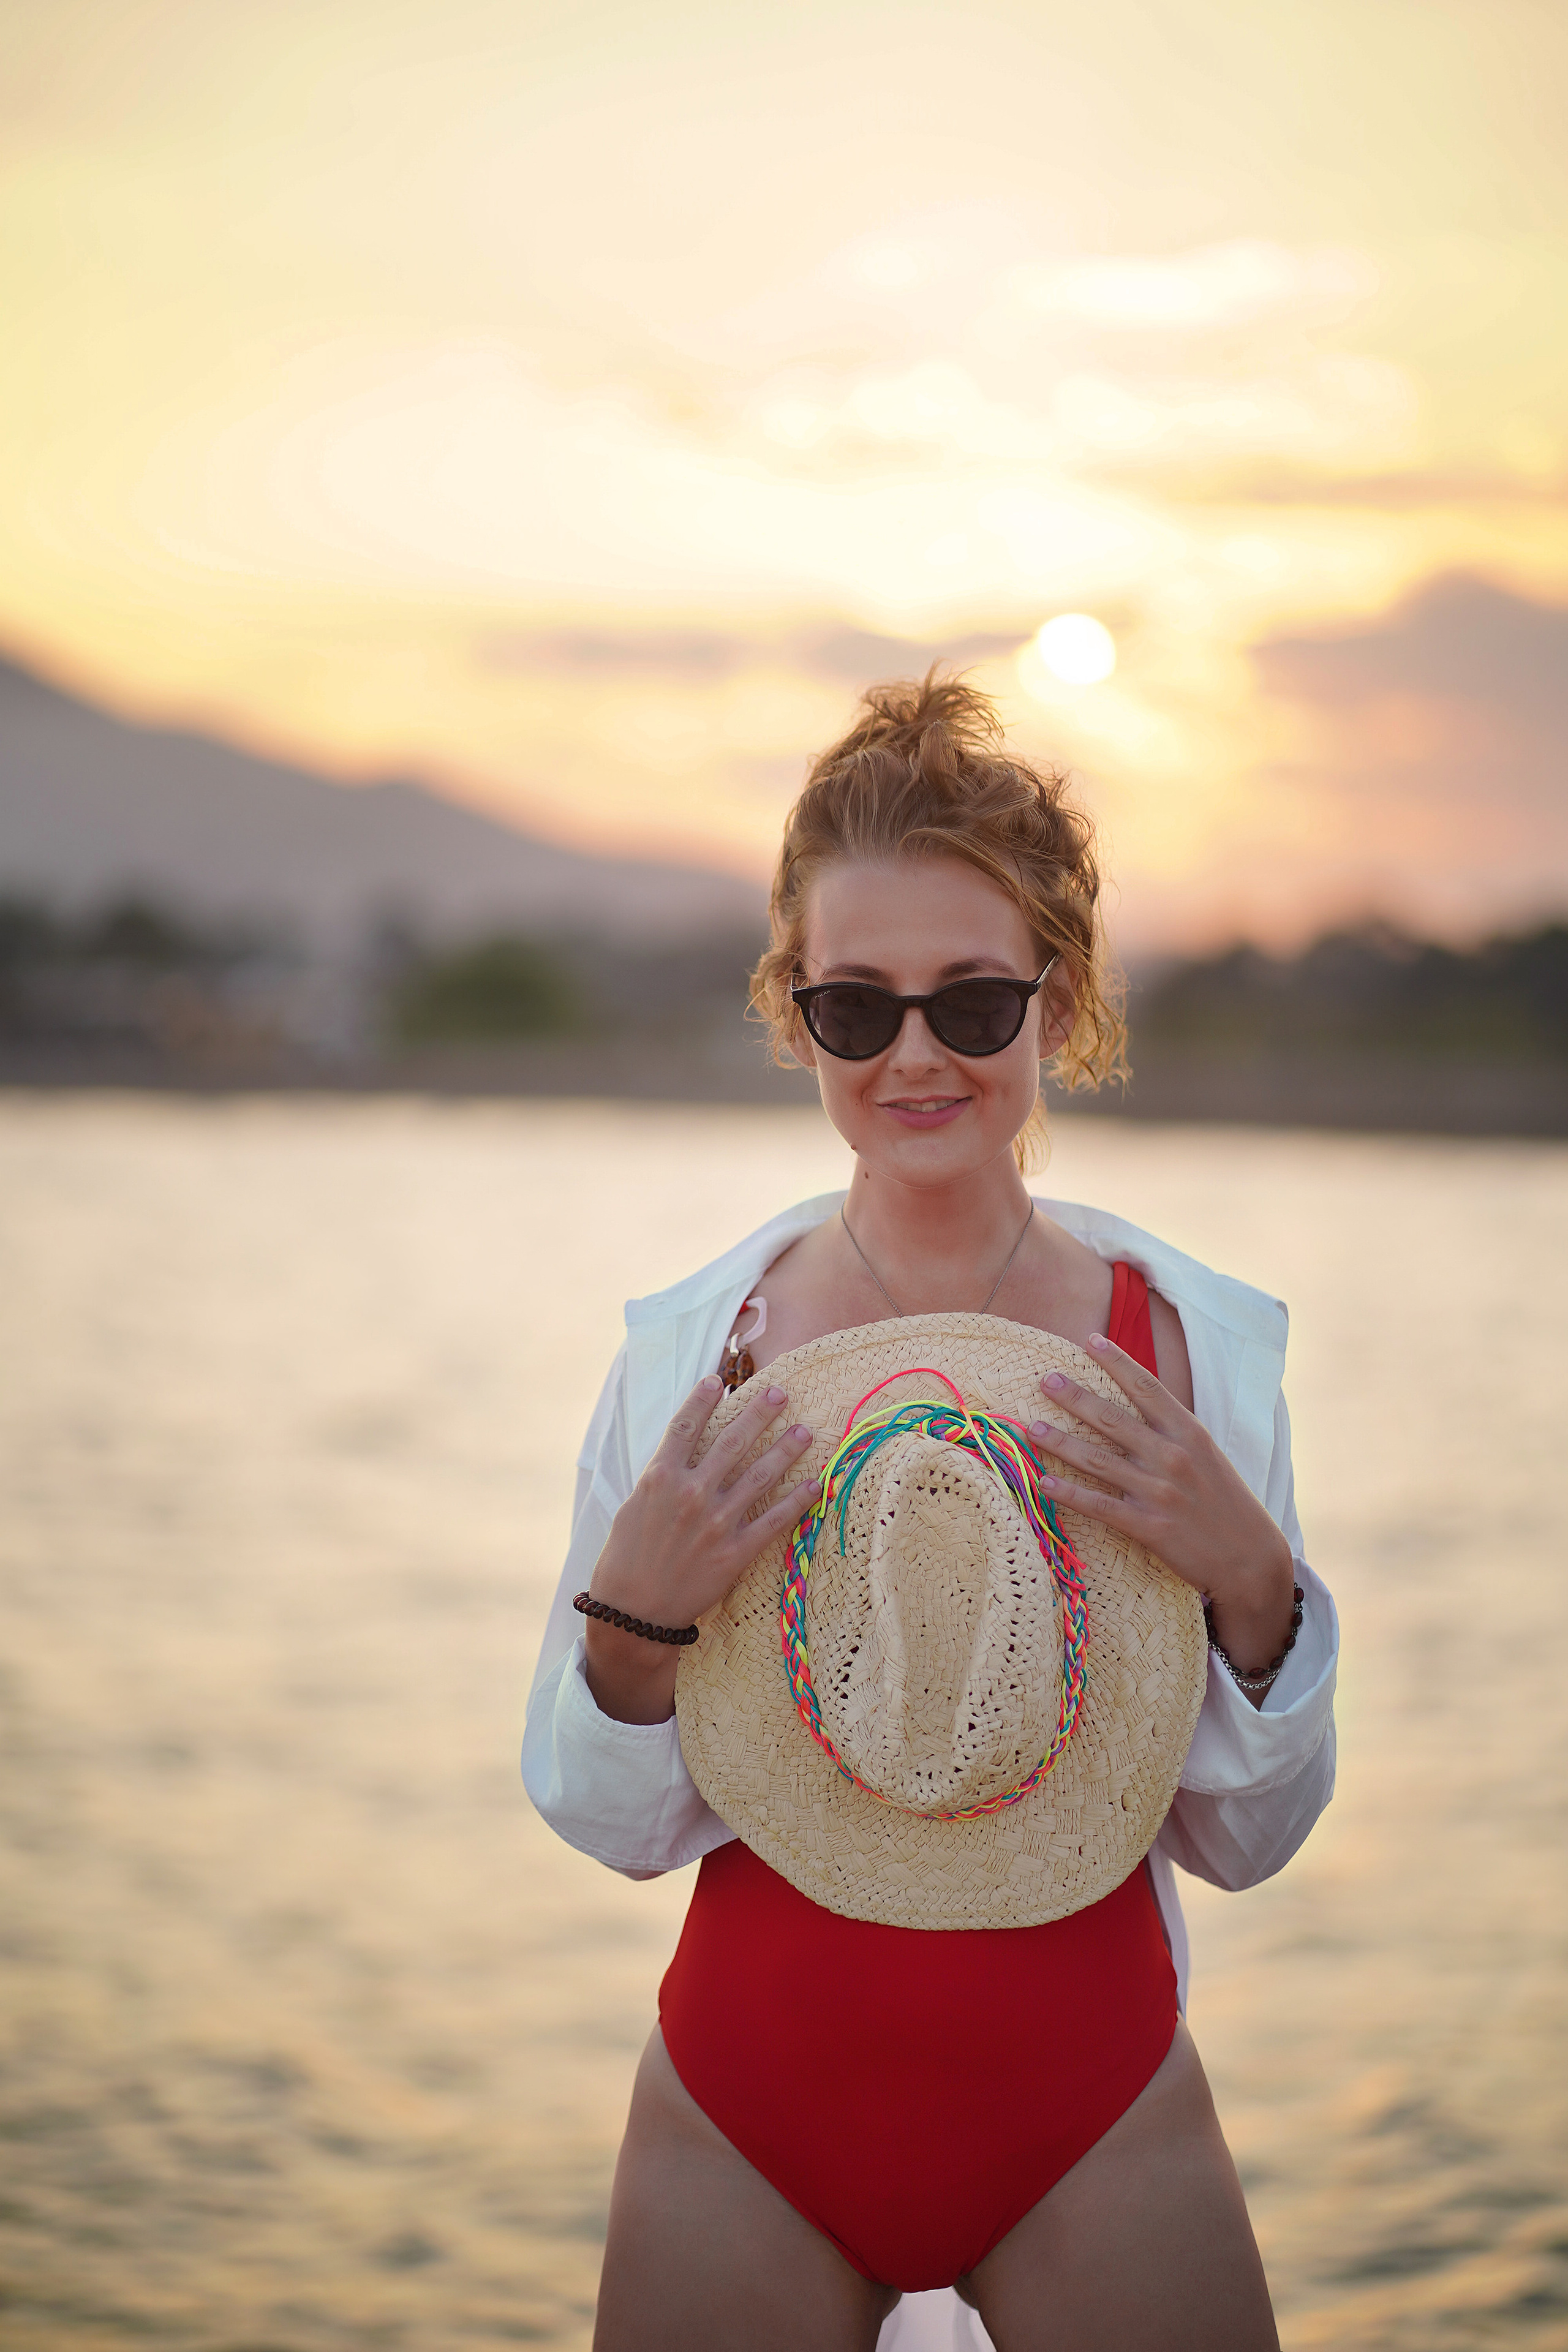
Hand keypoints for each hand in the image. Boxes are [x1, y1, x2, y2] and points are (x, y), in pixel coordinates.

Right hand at [583, 1375, 819, 1724]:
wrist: (633, 1613)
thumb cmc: (624, 1561)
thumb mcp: (632, 1508)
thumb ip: (659, 1479)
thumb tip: (679, 1456)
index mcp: (659, 1478)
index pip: (686, 1425)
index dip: (703, 1398)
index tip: (719, 1379)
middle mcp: (690, 1493)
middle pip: (731, 1441)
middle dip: (759, 1413)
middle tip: (781, 1394)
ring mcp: (716, 1522)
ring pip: (759, 1474)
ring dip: (785, 1449)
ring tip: (805, 1432)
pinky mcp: (735, 1551)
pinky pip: (774, 1519)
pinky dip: (796, 1500)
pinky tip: (813, 1483)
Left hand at [1028, 1335, 1295, 1705]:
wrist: (1251, 1560)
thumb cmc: (1225, 1503)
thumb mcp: (1207, 1456)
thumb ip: (1173, 1431)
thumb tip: (1137, 1404)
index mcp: (1190, 1434)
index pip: (1148, 1388)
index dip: (1118, 1362)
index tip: (1090, 1340)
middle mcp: (1173, 1457)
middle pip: (1114, 1419)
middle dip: (1075, 1396)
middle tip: (1045, 1379)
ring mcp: (1160, 1492)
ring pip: (1100, 1460)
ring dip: (1061, 1442)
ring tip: (1032, 1428)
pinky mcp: (1150, 1527)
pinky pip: (1100, 1506)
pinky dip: (1069, 1494)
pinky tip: (1044, 1484)